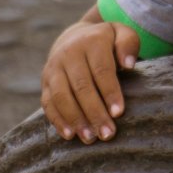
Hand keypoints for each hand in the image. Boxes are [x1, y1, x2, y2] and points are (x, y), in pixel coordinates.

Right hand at [41, 20, 139, 142]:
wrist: (75, 38)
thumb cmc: (107, 43)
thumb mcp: (121, 34)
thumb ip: (128, 44)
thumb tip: (128, 64)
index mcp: (91, 42)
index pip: (101, 70)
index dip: (110, 92)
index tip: (119, 113)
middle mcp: (69, 54)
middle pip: (81, 86)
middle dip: (94, 112)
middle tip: (107, 134)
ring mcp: (53, 68)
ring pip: (61, 96)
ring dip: (75, 119)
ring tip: (90, 138)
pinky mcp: (44, 82)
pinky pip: (47, 103)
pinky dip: (57, 120)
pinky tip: (69, 135)